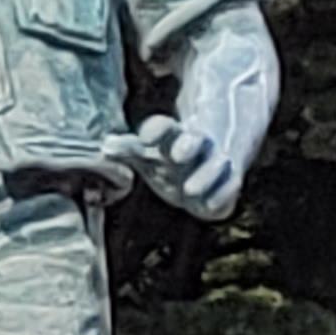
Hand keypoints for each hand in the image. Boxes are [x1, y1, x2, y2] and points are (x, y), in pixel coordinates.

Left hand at [123, 114, 246, 221]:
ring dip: (205, 176)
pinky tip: (208, 206)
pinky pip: (229, 186)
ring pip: (215, 164)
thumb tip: (105, 146)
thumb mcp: (146, 156)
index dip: (157, 130)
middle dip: (188, 145)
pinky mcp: (228, 183)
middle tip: (178, 155)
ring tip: (190, 190)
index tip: (146, 139)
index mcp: (172, 136)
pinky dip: (221, 195)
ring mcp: (214, 163)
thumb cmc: (166, 161)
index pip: (164, 128)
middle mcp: (196, 146)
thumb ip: (127, 150)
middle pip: (195, 140)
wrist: (205, 169)